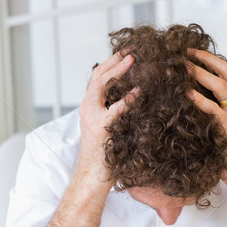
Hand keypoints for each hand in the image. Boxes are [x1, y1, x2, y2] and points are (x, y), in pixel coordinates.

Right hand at [78, 51, 135, 183]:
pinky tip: (138, 91)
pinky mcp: (100, 128)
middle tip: (132, 49)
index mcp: (90, 107)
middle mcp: (88, 108)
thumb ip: (116, 113)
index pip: (98, 79)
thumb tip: (136, 99)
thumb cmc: (106, 156)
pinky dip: (127, 99)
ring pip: (100, 85)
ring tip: (133, 60)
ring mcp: (92, 117)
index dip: (112, 63)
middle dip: (114, 60)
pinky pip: (114, 109)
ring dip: (117, 70)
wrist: (93, 176)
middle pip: (97, 76)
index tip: (126, 52)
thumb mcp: (110, 128)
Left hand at [187, 49, 226, 173]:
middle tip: (185, 53)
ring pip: (220, 85)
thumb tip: (194, 89)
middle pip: (225, 71)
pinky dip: (198, 98)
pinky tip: (186, 92)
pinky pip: (212, 108)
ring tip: (184, 67)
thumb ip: (217, 103)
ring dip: (200, 74)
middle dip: (205, 59)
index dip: (210, 58)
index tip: (193, 51)